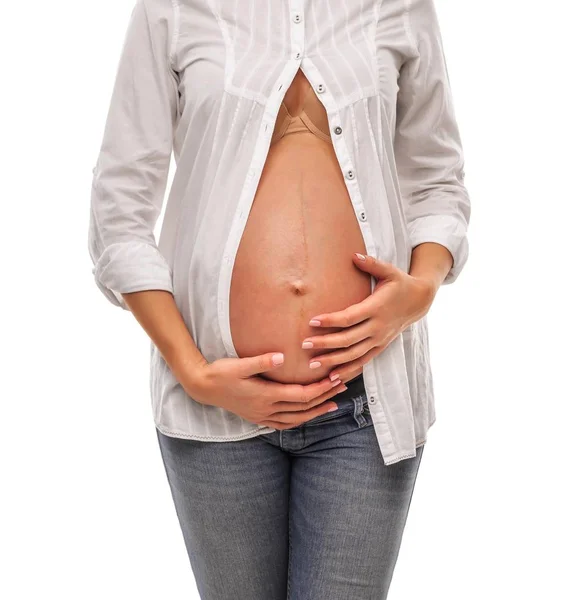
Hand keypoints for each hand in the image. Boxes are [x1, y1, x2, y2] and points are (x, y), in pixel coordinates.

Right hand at [185, 352, 347, 429]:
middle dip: (324, 397)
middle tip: (342, 387)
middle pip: (303, 408)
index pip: (301, 395)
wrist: (202, 388)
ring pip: (296, 419)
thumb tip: (282, 357)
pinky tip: (306, 416)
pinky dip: (299, 420)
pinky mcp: (257, 417)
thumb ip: (261, 361)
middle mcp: (266, 409)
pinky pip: (284, 424)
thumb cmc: (221, 373)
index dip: (320, 389)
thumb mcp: (239, 364)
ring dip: (316, 412)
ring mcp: (262, 416)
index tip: (335, 378)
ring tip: (332, 405)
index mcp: (265, 395)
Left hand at [302, 252, 437, 381]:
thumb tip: (354, 255)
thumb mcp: (389, 271)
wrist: (419, 301)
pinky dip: (348, 371)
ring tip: (312, 365)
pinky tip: (333, 378)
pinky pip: (362, 362)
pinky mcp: (380, 347)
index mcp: (376, 308)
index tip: (312, 322)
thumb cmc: (400, 283)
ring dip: (333, 362)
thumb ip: (371, 264)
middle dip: (325, 344)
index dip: (331, 321)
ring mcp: (379, 340)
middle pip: (348, 340)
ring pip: (354, 355)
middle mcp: (377, 327)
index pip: (350, 318)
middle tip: (304, 345)